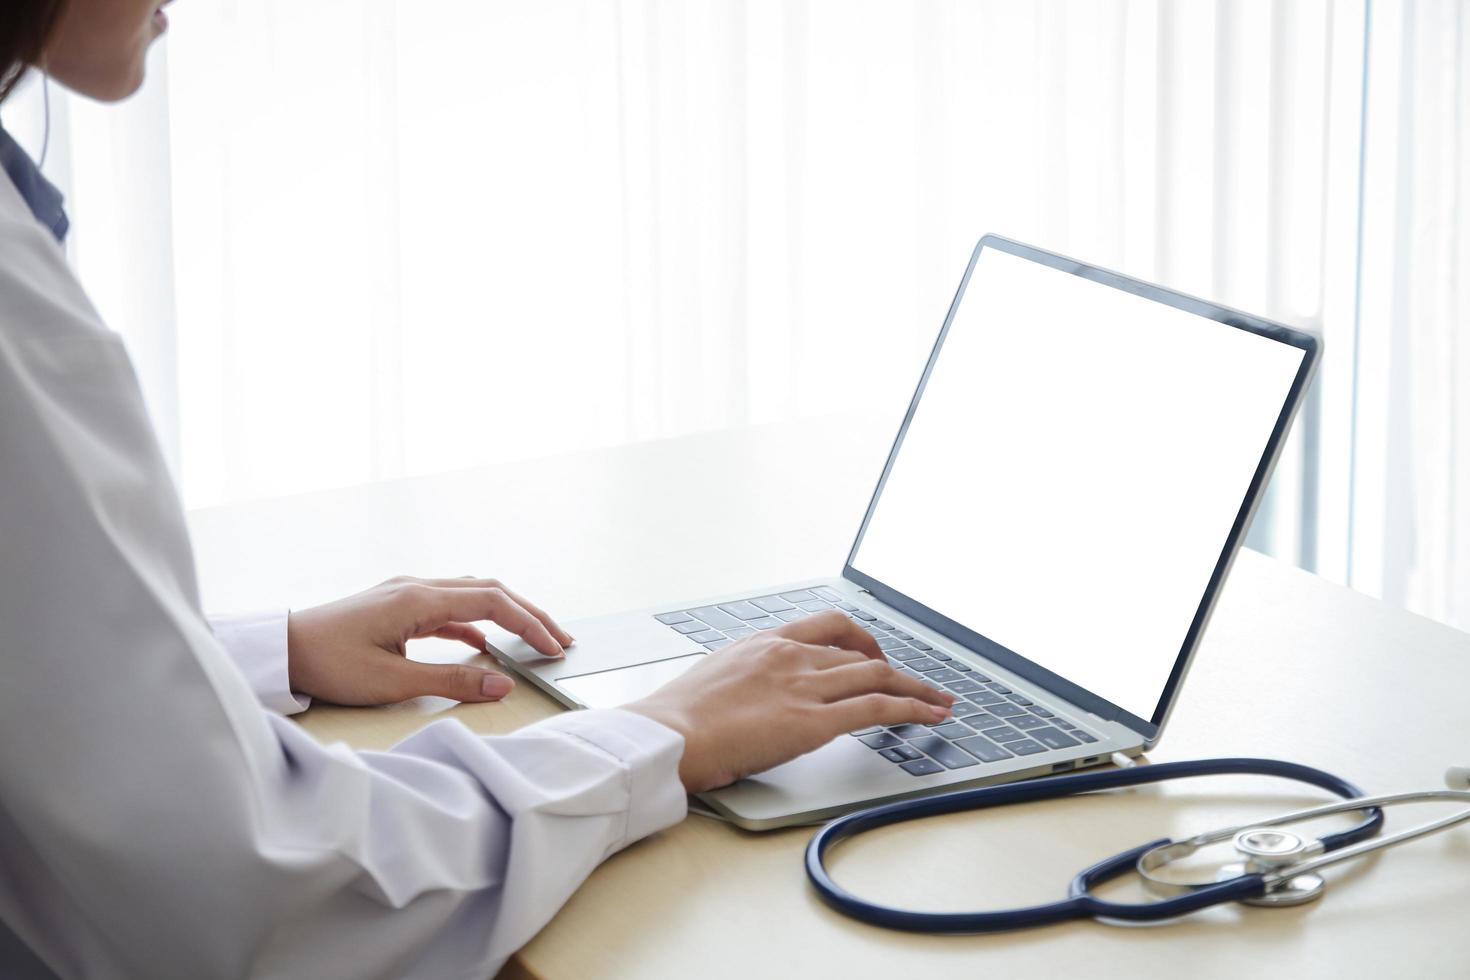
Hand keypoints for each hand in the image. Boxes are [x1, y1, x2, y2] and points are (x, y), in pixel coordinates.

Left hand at [286, 576, 573, 705]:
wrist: (279, 650)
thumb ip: (451, 680)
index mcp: (418, 599)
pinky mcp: (397, 605)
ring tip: (534, 638)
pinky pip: (449, 607)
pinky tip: (486, 643)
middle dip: (530, 614)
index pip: (493, 601)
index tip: (554, 649)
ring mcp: (406, 593)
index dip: (529, 623)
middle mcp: (417, 586)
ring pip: (472, 594)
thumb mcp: (392, 681)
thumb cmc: (327, 664)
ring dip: (507, 614)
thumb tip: (501, 683)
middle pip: (490, 589)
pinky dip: (476, 622)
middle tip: (561, 640)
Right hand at [625, 611, 955, 791]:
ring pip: (878, 674)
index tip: (872, 651)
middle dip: (896, 665)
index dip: (859, 638)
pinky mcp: (814, 722)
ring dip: (916, 688)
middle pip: (860, 651)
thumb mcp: (714, 681)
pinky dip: (912, 709)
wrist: (667, 735)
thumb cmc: (676, 719)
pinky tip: (931, 717)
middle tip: (917, 682)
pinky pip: (877, 708)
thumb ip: (744, 683)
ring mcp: (804, 686)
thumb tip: (752, 700)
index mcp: (764, 643)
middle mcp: (790, 656)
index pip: (827, 626)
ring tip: (939, 702)